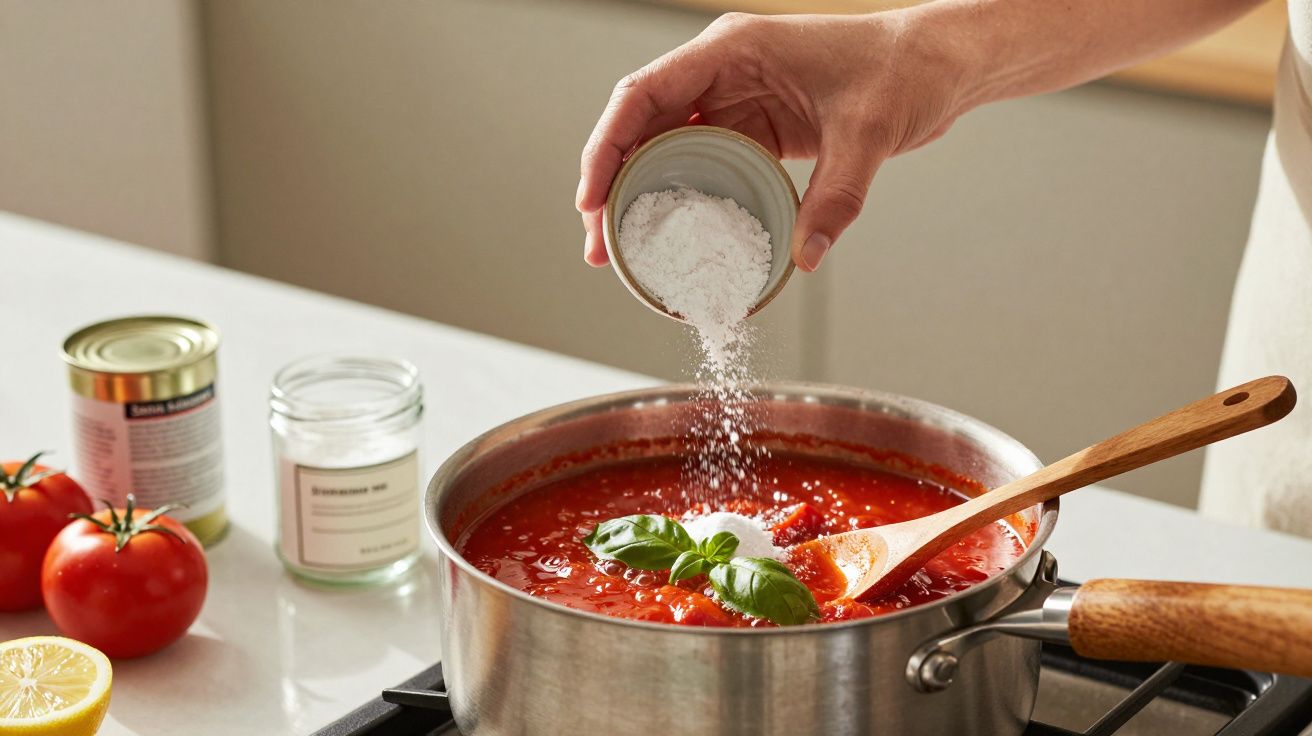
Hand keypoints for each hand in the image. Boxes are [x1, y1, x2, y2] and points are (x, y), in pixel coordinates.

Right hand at [576, 10, 977, 271]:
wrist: (936, 66)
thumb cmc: (901, 71)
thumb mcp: (869, 134)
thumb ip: (837, 196)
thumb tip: (805, 257)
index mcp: (731, 50)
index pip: (642, 96)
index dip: (605, 148)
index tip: (591, 200)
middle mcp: (721, 71)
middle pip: (640, 128)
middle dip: (611, 186)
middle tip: (600, 246)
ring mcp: (734, 100)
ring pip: (663, 149)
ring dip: (638, 197)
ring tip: (621, 252)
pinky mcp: (752, 128)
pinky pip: (700, 164)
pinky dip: (679, 199)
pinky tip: (670, 236)